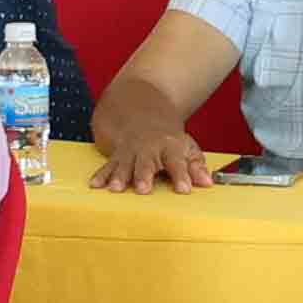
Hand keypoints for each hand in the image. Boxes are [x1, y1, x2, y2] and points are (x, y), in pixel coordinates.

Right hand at [93, 114, 219, 193]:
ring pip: (124, 164)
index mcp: (170, 146)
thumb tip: (207, 183)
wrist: (141, 112)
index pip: (177, 162)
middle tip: (143, 189)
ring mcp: (130, 151)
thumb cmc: (167, 138)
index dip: (181, 176)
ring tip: (115, 188)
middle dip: (144, 175)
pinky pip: (108, 165)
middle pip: (146, 163)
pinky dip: (101, 175)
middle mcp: (148, 148)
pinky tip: (95, 184)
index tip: (184, 189)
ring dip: (119, 176)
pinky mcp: (116, 155)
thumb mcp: (186, 147)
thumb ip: (196, 166)